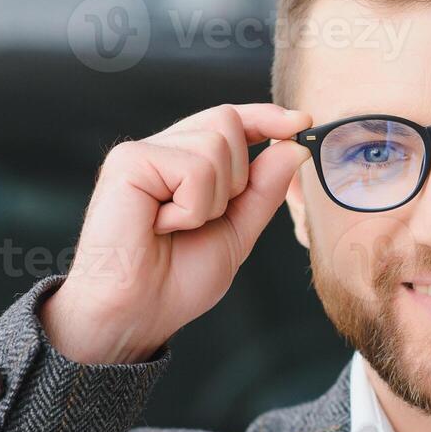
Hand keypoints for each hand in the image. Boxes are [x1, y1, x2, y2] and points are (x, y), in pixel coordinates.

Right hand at [40, 103, 311, 363]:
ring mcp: (142, 152)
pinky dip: (190, 208)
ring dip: (211, 200)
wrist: (136, 314)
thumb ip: (263, 190)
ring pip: (216, 145)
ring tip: (175, 226)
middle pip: (228, 122)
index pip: (230, 121)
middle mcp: (161, 150)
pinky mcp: (128, 161)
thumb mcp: (236, 234)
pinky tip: (160, 226)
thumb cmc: (175, 282)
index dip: (265, 117)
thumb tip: (295, 147)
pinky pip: (192, 169)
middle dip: (235, 178)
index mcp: (184, 163)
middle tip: (200, 219)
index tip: (302, 121)